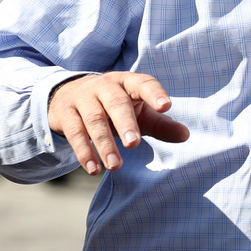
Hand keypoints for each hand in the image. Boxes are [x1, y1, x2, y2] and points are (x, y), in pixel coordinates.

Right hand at [48, 72, 189, 174]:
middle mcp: (105, 86)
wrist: (68, 95)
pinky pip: (74, 133)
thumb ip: (160, 123)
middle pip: (116, 102)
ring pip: (94, 120)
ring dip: (104, 144)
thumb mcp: (138, 111)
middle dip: (126, 123)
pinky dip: (84, 152)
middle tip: (134, 143)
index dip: (154, 93)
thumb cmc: (113, 106)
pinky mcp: (65, 114)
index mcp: (128, 82)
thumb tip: (185, 135)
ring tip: (115, 166)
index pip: (143, 83)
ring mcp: (83, 98)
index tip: (166, 106)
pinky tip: (94, 169)